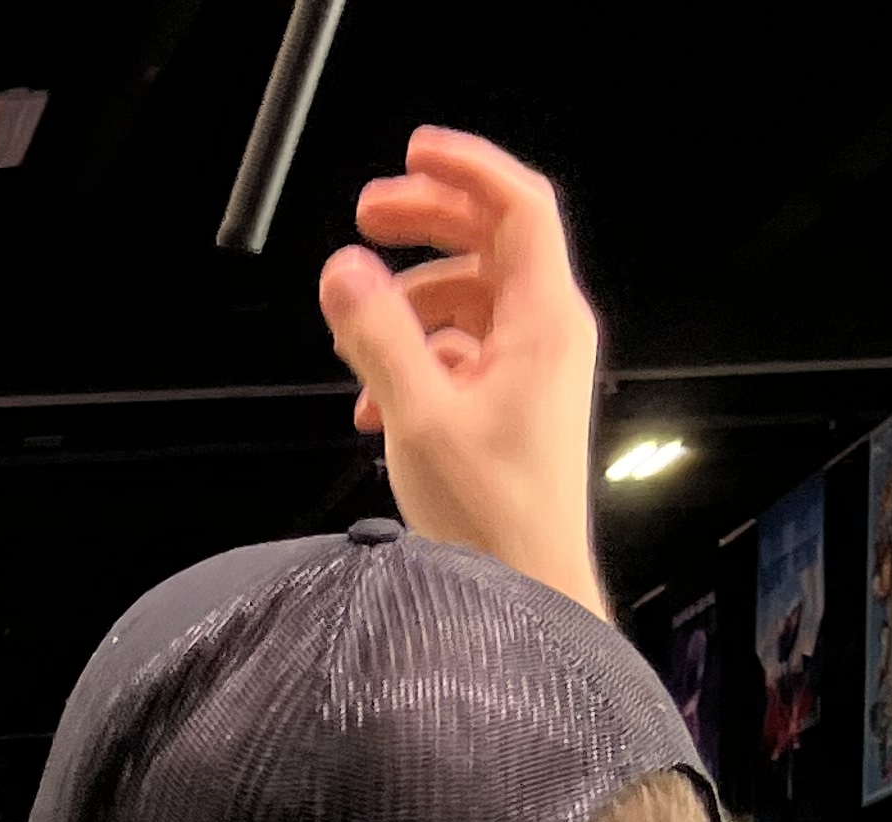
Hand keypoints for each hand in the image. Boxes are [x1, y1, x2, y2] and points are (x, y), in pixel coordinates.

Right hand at [317, 131, 603, 615]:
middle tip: (366, 218)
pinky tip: (374, 401)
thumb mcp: (419, 418)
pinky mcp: (512, 411)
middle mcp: (548, 337)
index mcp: (544, 321)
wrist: (528, 598)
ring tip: (356, 330)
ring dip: (409, 306)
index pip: (517, 206)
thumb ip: (378, 336)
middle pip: (489, 245)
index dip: (465, 169)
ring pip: (468, 304)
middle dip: (426, 226)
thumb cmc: (493, 523)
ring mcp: (532, 374)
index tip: (413, 153)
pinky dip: (417, 360)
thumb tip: (343, 271)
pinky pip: (462, 357)